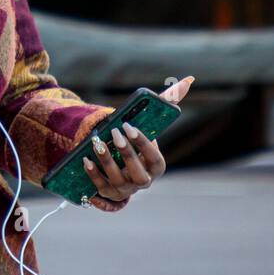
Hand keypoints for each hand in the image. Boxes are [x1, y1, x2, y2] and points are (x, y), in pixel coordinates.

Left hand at [83, 76, 194, 208]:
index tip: (129, 126)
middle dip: (126, 152)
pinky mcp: (109, 194)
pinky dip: (93, 174)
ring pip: (117, 180)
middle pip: (137, 173)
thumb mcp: (150, 123)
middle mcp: (144, 181)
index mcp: (157, 166)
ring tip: (97, 142)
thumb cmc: (136, 139)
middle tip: (115, 132)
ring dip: (107, 161)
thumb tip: (188, 80)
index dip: (142, 143)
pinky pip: (100, 187)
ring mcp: (126, 190)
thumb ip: (167, 103)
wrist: (119, 163)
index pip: (154, 158)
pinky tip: (85, 159)